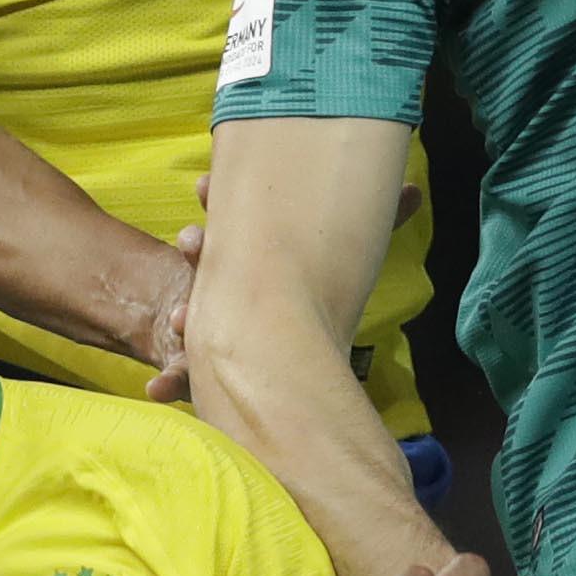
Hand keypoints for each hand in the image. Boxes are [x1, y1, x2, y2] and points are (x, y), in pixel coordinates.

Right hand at [150, 171, 421, 401]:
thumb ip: (371, 225)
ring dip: (183, 316)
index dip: (217, 201)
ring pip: (188, 317)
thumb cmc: (293, 295)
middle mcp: (223, 287)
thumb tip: (416, 190)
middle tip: (193, 242)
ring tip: (181, 320)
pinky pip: (179, 378)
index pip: (232, 222)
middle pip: (205, 264)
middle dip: (197, 250)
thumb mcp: (330, 257)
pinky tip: (159, 390)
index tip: (206, 185)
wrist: (254, 357)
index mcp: (250, 255)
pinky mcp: (202, 370)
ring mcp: (208, 327)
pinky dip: (165, 383)